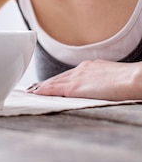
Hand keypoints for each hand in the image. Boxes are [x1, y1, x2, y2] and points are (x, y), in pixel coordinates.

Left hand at [27, 59, 141, 100]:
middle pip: (59, 78)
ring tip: (31, 92)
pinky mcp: (76, 87)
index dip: (58, 80)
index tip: (48, 84)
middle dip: (46, 83)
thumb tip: (100, 89)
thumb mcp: (113, 79)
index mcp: (91, 67)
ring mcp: (78, 77)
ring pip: (54, 82)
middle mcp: (82, 69)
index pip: (69, 75)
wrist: (135, 78)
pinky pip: (54, 88)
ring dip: (41, 87)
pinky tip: (35, 94)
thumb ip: (102, 83)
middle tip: (33, 88)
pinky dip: (43, 91)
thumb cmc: (130, 82)